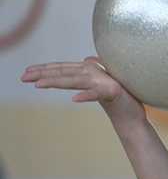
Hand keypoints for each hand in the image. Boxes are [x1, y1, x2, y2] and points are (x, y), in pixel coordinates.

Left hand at [20, 56, 146, 123]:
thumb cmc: (119, 101)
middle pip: (66, 73)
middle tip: (24, 77)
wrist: (133, 118)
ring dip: (58, 82)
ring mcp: (104, 82)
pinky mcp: (114, 92)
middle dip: (44, 74)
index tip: (26, 72)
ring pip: (76, 80)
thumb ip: (95, 71)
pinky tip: (74, 100)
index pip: (64, 69)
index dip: (45, 69)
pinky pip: (97, 94)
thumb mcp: (103, 86)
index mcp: (91, 72)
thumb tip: (87, 60)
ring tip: (39, 85)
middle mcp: (96, 74)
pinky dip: (87, 96)